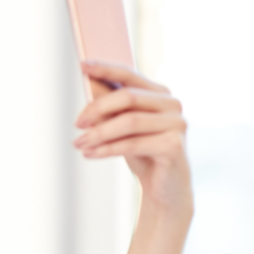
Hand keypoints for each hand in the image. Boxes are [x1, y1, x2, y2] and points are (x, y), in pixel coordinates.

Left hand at [73, 60, 191, 214]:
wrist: (163, 189)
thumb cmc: (141, 153)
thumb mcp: (120, 128)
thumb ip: (109, 108)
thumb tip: (88, 84)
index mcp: (159, 93)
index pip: (130, 74)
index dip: (106, 68)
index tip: (83, 65)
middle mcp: (172, 104)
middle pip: (127, 97)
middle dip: (97, 109)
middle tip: (77, 124)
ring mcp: (177, 124)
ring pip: (128, 121)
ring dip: (98, 133)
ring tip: (79, 143)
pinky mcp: (174, 145)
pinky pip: (132, 144)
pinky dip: (107, 149)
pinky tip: (90, 154)